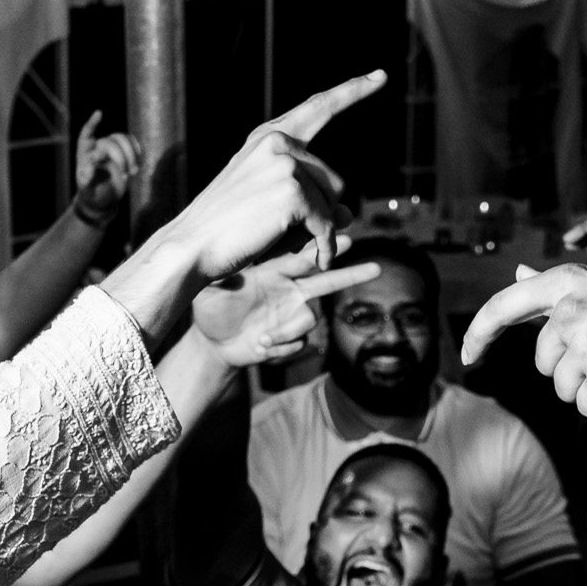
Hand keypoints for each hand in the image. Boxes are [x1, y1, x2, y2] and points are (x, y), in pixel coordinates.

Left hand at [71, 112, 141, 223]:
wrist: (103, 199)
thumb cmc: (92, 194)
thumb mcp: (87, 190)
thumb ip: (87, 179)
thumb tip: (90, 164)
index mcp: (84, 155)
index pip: (86, 135)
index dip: (92, 124)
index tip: (99, 114)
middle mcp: (97, 148)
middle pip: (111, 142)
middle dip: (121, 158)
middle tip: (126, 176)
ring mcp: (110, 149)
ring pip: (123, 139)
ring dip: (131, 155)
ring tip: (134, 173)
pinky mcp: (123, 152)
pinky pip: (131, 142)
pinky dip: (137, 150)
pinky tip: (139, 163)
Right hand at [169, 72, 384, 279]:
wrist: (193, 246)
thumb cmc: (229, 230)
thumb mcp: (271, 205)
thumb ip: (311, 201)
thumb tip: (349, 214)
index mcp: (267, 138)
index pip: (318, 108)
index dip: (352, 91)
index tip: (380, 75)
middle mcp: (277, 142)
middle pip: (334, 180)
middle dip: (323, 212)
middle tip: (295, 234)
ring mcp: (285, 164)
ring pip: (332, 203)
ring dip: (321, 231)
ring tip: (293, 245)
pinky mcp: (292, 190)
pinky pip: (326, 224)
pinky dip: (325, 246)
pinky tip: (318, 257)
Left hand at [192, 241, 380, 366]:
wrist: (212, 342)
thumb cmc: (209, 306)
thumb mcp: (210, 288)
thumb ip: (223, 277)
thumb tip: (231, 270)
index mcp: (272, 270)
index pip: (303, 255)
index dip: (324, 249)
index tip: (345, 237)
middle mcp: (288, 289)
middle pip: (327, 278)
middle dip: (350, 274)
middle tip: (377, 268)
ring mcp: (291, 314)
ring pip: (313, 317)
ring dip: (289, 331)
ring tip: (264, 339)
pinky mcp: (291, 337)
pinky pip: (301, 342)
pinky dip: (282, 347)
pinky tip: (261, 348)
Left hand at [461, 265, 586, 417]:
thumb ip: (557, 289)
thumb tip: (516, 274)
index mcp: (572, 282)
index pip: (504, 306)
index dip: (478, 333)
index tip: (466, 355)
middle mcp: (573, 311)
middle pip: (542, 363)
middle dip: (569, 368)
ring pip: (561, 389)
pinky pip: (584, 408)